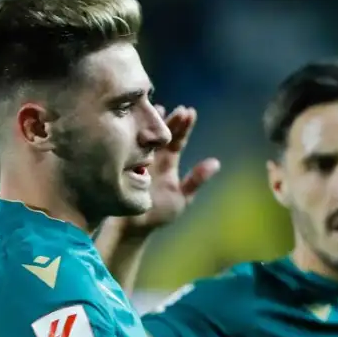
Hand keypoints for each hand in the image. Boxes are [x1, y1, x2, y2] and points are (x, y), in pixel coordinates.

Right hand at [122, 105, 220, 236]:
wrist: (132, 228)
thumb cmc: (159, 213)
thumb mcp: (181, 197)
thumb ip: (196, 180)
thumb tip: (216, 163)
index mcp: (168, 162)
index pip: (177, 140)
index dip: (184, 126)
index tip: (189, 111)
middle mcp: (153, 157)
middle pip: (162, 135)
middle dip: (170, 121)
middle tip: (178, 109)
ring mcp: (136, 160)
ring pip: (144, 137)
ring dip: (149, 124)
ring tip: (156, 108)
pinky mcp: (121, 165)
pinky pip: (126, 148)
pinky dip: (129, 136)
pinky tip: (129, 126)